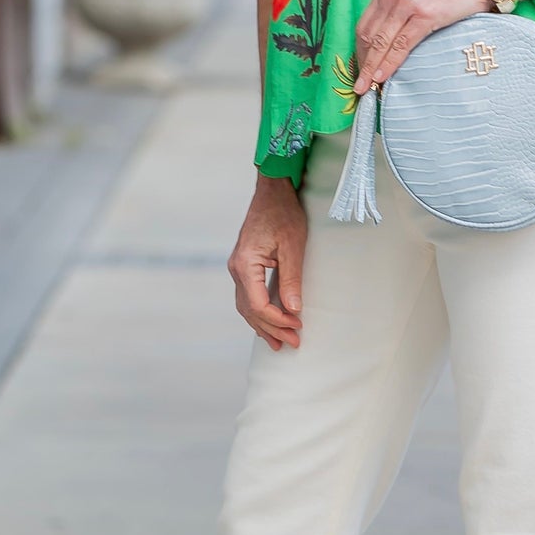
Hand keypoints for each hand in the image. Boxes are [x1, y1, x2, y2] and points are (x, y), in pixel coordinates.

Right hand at [229, 176, 307, 350]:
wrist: (271, 190)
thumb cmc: (284, 213)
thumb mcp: (293, 246)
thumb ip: (291, 279)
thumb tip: (294, 310)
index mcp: (245, 265)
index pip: (258, 304)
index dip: (278, 320)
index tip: (298, 327)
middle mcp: (236, 269)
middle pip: (250, 310)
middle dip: (272, 328)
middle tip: (294, 343)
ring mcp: (237, 268)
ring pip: (246, 307)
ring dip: (263, 325)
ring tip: (280, 343)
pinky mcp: (244, 266)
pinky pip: (247, 297)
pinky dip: (258, 313)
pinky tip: (268, 324)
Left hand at [353, 0, 488, 94]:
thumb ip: (394, 15)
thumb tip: (381, 47)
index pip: (363, 27)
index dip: (359, 52)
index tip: (360, 71)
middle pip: (368, 37)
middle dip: (363, 64)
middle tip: (359, 87)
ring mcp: (407, 4)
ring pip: (381, 43)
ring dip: (371, 68)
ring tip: (366, 88)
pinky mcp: (424, 16)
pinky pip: (401, 45)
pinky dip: (389, 64)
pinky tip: (382, 77)